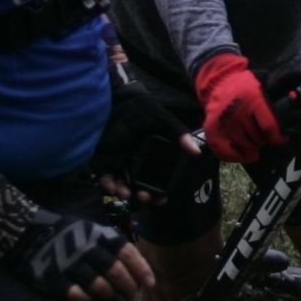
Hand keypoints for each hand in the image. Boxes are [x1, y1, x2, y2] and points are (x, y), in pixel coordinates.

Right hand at [10, 208, 149, 300]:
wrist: (27, 233)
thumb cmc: (67, 235)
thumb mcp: (92, 231)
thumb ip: (112, 247)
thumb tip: (135, 270)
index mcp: (98, 234)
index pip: (127, 253)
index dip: (141, 270)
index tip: (149, 284)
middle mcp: (86, 247)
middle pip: (115, 271)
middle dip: (126, 286)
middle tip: (129, 295)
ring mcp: (68, 262)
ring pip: (97, 285)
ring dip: (107, 294)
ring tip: (109, 297)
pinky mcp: (51, 276)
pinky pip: (73, 293)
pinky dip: (83, 299)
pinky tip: (87, 300)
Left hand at [90, 79, 199, 201]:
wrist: (120, 101)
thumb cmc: (143, 110)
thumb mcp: (164, 122)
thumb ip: (179, 135)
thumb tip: (196, 152)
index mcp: (152, 155)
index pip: (157, 180)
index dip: (159, 193)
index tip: (160, 199)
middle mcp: (136, 161)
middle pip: (139, 186)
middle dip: (141, 196)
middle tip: (143, 197)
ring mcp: (119, 161)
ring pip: (121, 184)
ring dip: (123, 192)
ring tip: (126, 193)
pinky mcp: (104, 159)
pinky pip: (104, 176)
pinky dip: (107, 184)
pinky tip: (112, 186)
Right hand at [194, 49, 282, 163]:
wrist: (218, 81)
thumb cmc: (245, 85)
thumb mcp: (264, 81)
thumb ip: (282, 82)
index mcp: (254, 99)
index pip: (269, 126)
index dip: (278, 137)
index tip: (280, 140)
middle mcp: (238, 111)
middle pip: (258, 139)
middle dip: (264, 140)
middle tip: (264, 136)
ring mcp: (224, 122)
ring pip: (244, 147)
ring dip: (252, 149)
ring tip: (254, 143)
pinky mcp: (212, 130)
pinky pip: (226, 153)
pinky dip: (236, 156)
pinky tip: (242, 153)